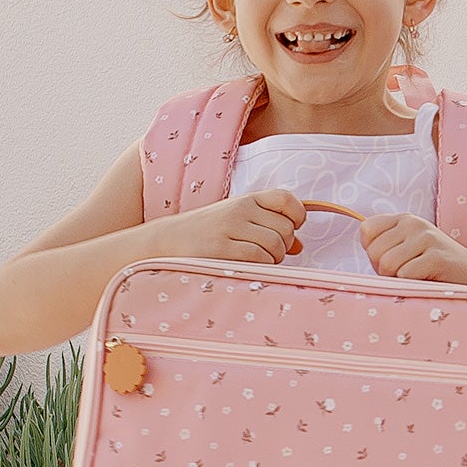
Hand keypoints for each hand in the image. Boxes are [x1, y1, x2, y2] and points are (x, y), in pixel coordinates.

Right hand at [154, 189, 304, 264]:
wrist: (166, 242)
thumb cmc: (207, 235)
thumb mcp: (238, 223)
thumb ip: (268, 229)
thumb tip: (300, 246)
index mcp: (246, 200)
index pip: (286, 199)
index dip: (297, 216)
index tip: (292, 228)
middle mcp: (239, 209)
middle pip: (286, 229)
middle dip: (284, 246)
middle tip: (267, 253)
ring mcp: (230, 228)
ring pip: (276, 245)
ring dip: (273, 259)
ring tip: (256, 261)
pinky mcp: (221, 248)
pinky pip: (259, 258)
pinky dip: (261, 267)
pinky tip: (247, 267)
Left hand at [362, 212, 466, 280]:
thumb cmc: (438, 270)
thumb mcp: (409, 251)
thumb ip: (384, 247)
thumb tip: (364, 257)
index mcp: (404, 219)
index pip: (366, 231)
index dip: (374, 253)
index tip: (396, 262)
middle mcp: (414, 222)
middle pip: (374, 252)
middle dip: (385, 271)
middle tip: (410, 274)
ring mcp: (427, 237)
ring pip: (387, 264)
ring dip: (399, 280)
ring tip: (419, 278)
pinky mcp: (437, 256)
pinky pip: (405, 275)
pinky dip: (414, 285)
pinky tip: (430, 281)